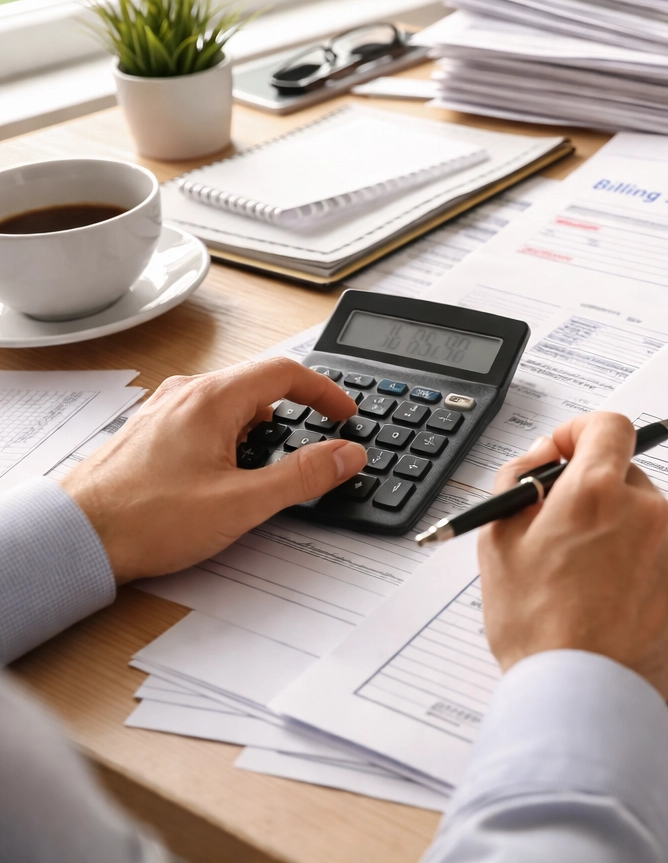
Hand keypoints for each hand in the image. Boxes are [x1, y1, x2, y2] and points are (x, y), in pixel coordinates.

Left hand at [62, 358, 367, 583]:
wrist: (75, 538)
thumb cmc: (146, 519)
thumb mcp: (242, 503)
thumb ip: (303, 476)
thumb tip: (347, 454)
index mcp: (212, 399)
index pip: (286, 373)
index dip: (325, 392)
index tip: (344, 414)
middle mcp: (186, 394)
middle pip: (259, 388)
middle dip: (293, 417)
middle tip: (312, 449)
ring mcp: (165, 411)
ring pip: (231, 406)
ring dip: (260, 432)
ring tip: (264, 474)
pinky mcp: (151, 432)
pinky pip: (205, 421)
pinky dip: (230, 440)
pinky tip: (225, 478)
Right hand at [478, 412, 667, 699]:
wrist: (583, 699)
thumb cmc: (536, 628)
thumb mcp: (499, 544)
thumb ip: (519, 482)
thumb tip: (543, 457)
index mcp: (597, 492)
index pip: (608, 427)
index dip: (583, 433)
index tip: (566, 453)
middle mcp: (649, 511)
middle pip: (627, 478)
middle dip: (598, 496)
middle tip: (567, 538)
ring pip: (650, 523)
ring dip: (624, 537)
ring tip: (590, 587)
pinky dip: (648, 572)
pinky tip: (619, 607)